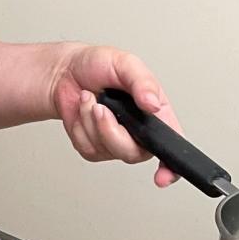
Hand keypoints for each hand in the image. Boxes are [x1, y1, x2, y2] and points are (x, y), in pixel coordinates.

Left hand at [49, 44, 181, 186]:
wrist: (65, 71)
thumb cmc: (98, 65)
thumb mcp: (126, 64)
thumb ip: (143, 82)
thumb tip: (153, 104)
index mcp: (155, 114)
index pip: (172, 146)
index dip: (171, 166)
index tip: (163, 175)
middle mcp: (138, 131)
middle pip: (134, 153)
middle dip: (112, 131)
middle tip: (102, 107)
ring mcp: (115, 141)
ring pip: (108, 149)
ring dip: (93, 122)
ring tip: (92, 101)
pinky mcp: (93, 146)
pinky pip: (88, 147)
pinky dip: (80, 126)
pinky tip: (83, 110)